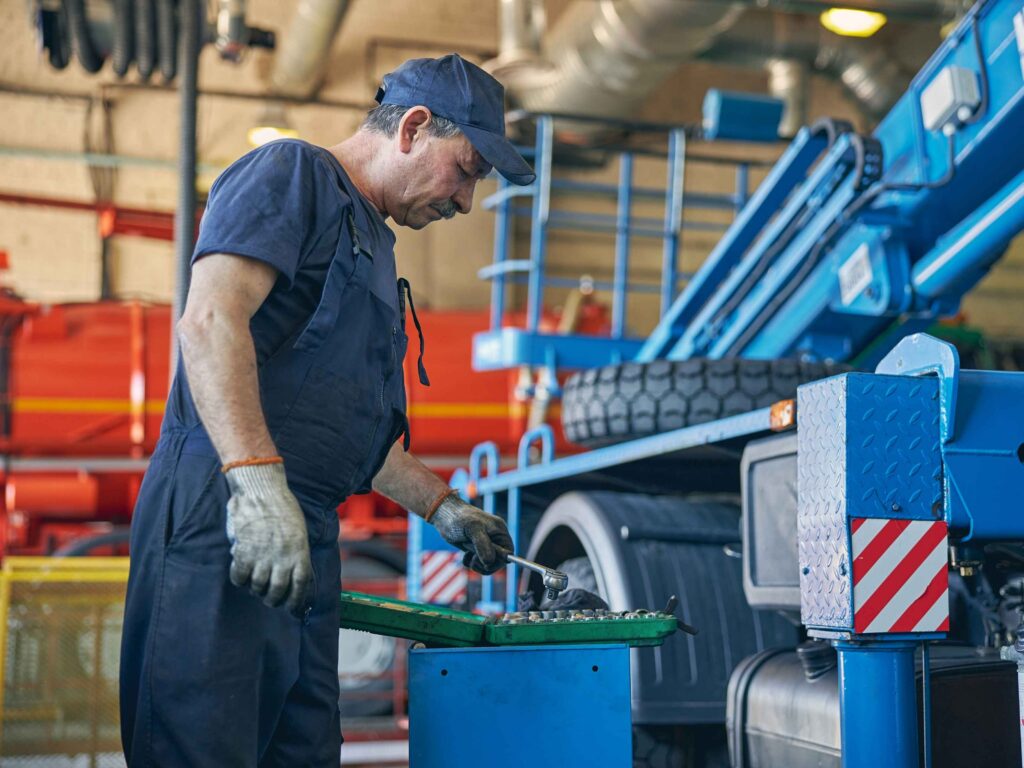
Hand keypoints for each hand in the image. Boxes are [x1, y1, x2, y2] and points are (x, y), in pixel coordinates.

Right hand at [224, 462, 312, 613]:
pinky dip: (239, 580)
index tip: (291, 607)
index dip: (296, 600)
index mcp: (300, 551)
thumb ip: (294, 552)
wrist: (261, 489)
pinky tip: (240, 576)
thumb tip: (290, 572)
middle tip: (269, 599)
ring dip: (255, 590)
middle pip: (277, 591)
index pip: (300, 585)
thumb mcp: (298, 530)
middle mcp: (282, 557)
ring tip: (255, 586)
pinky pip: (239, 576)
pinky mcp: (244, 552)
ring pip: (258, 586)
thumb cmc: (282, 506)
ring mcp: (262, 556)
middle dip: (273, 600)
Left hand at [430, 493, 513, 573]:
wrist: (444, 515)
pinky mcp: (476, 550)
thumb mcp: (472, 529)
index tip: (486, 561)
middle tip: (473, 558)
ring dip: (477, 564)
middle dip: (486, 563)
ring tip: (468, 555)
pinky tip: (464, 555)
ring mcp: (485, 545)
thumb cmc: (459, 518)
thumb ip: (482, 545)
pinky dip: (470, 563)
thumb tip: (490, 562)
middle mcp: (495, 539)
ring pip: (488, 565)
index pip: (509, 553)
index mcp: (500, 531)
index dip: (500, 560)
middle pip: (499, 562)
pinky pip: (478, 564)